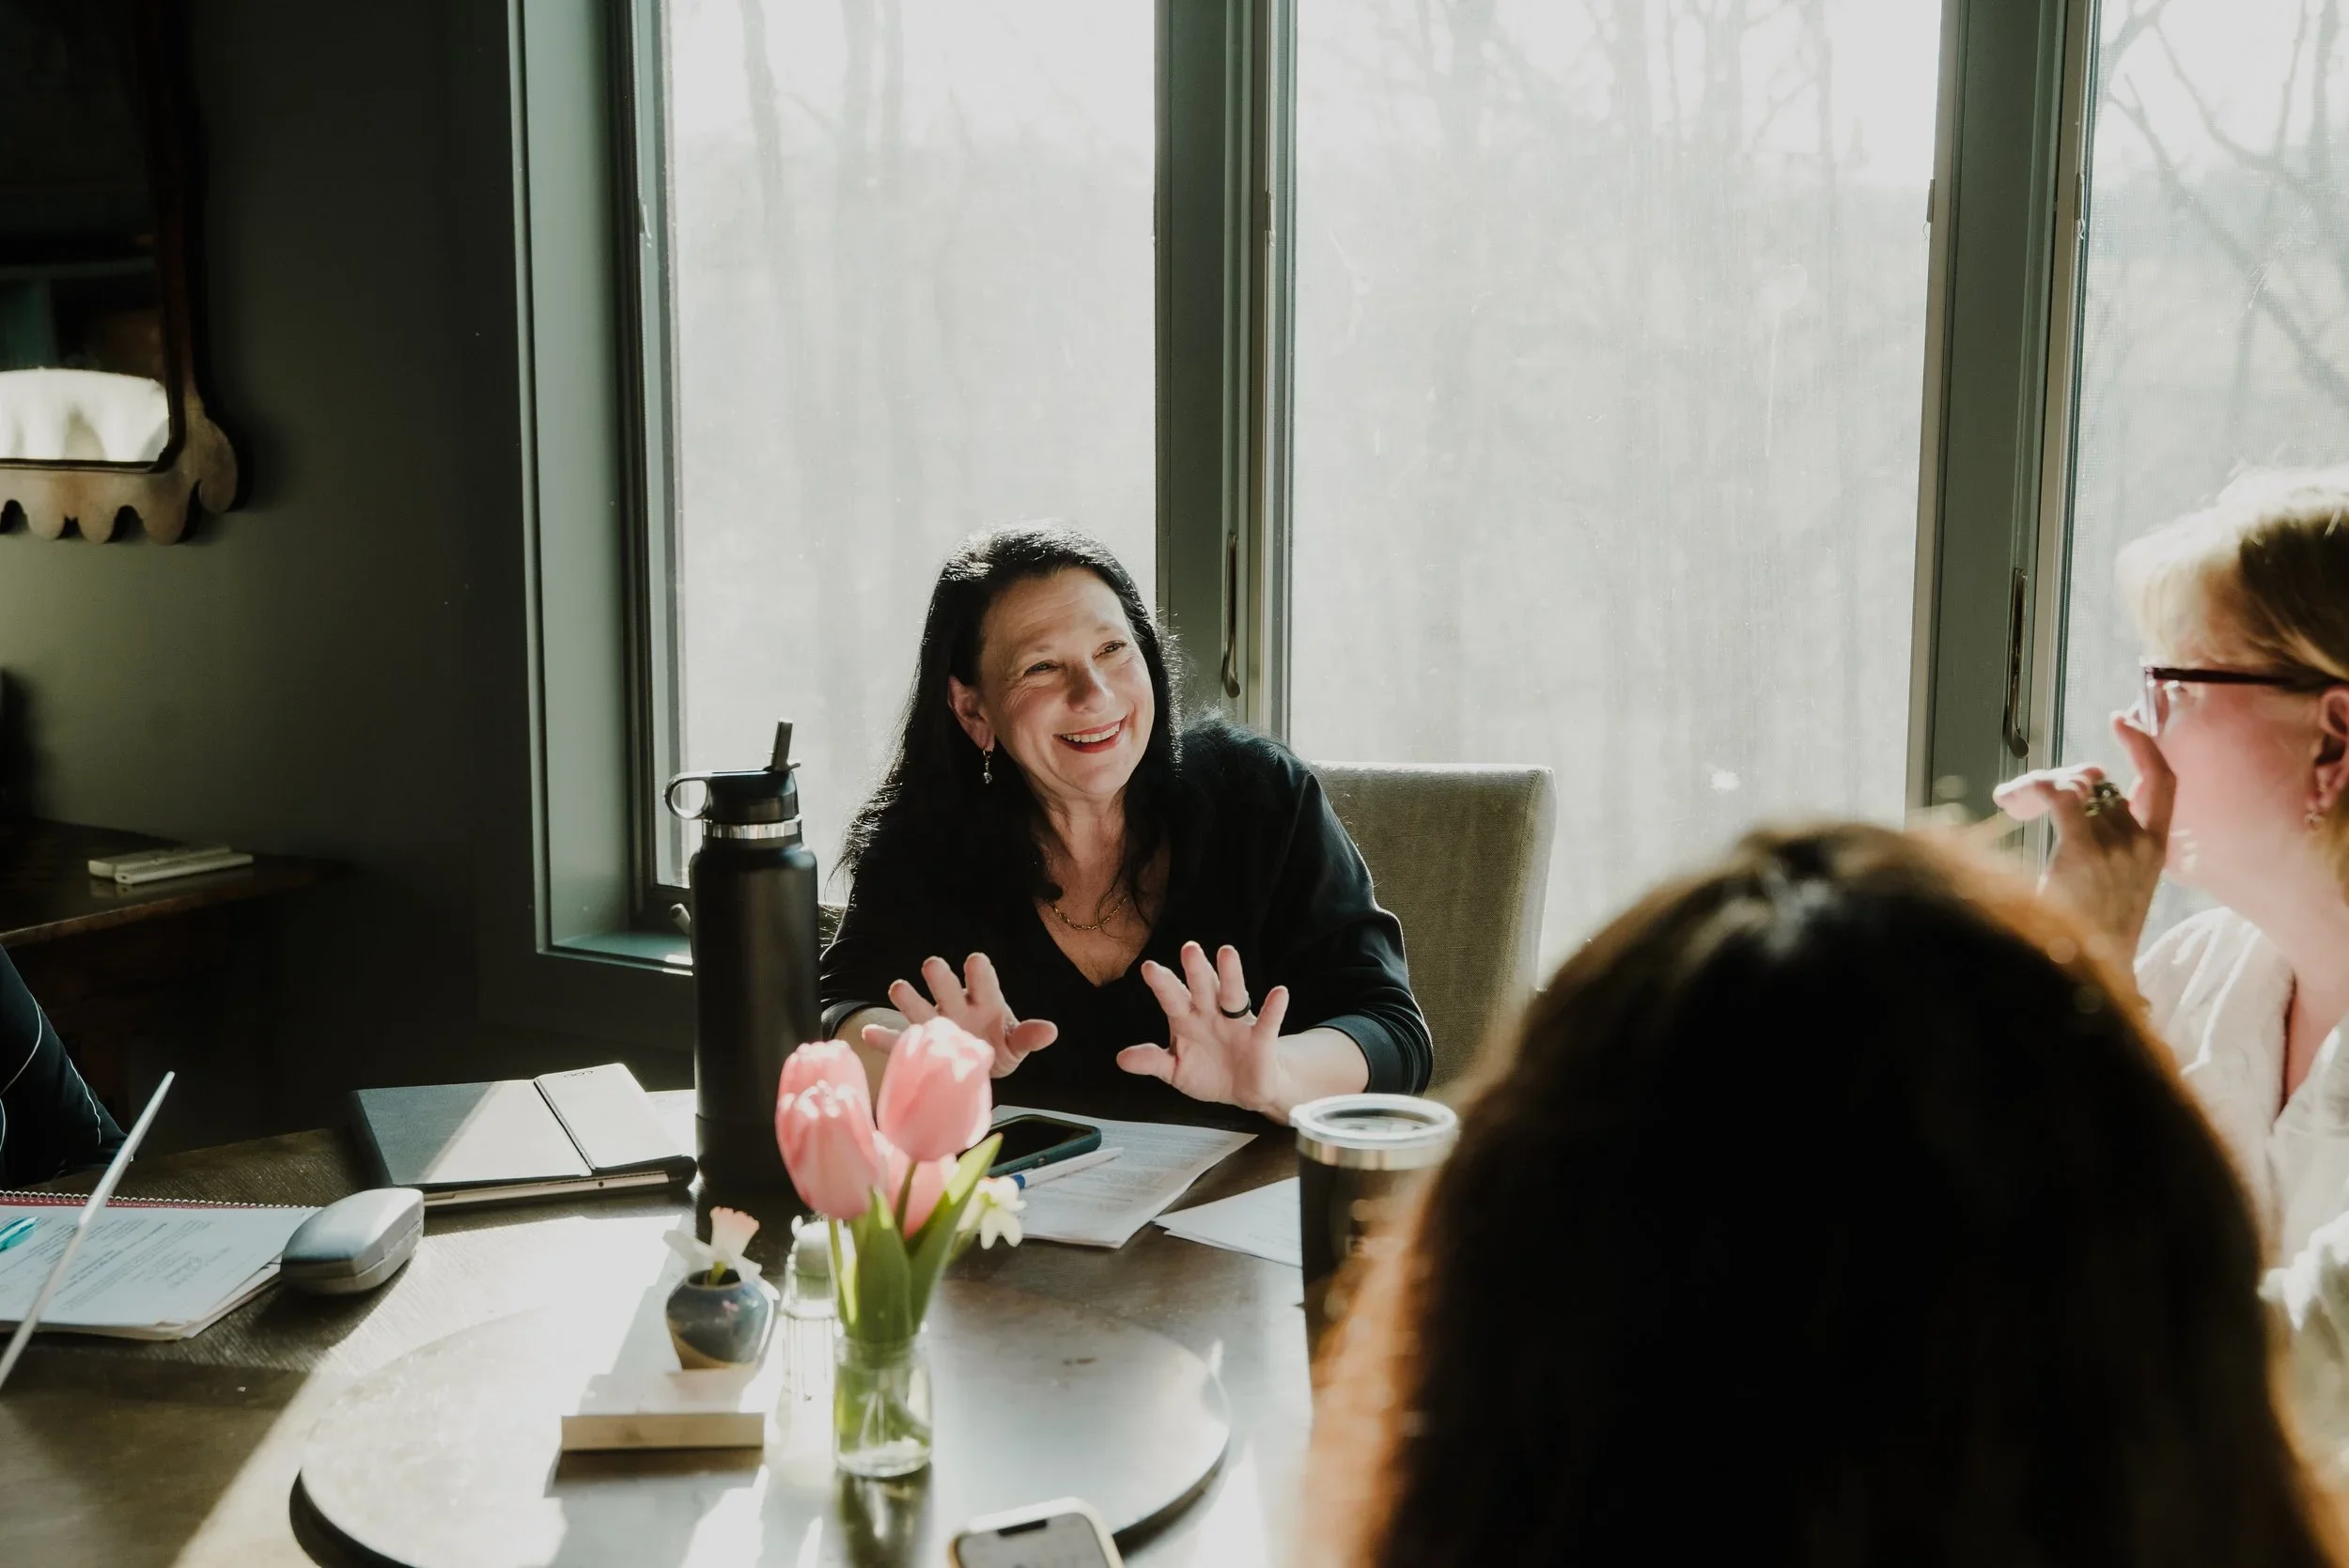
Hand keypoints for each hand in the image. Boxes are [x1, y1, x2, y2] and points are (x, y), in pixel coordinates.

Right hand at [863, 953, 1057, 1079]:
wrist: (976, 1066)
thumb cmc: (998, 1045)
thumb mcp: (1017, 1044)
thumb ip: (1028, 1037)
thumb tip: (1051, 1031)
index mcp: (985, 1002)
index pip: (984, 983)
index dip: (980, 973)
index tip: (975, 960)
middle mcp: (957, 1007)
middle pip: (948, 989)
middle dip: (942, 978)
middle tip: (933, 963)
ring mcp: (936, 1025)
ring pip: (921, 1010)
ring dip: (909, 999)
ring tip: (897, 987)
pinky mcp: (919, 1046)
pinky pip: (899, 1042)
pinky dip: (885, 1039)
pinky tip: (868, 1034)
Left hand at [1117, 942, 1293, 1118]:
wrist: (1242, 1090)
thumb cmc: (1206, 1072)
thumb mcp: (1175, 1070)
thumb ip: (1152, 1062)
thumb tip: (1121, 1059)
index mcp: (1186, 1020)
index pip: (1172, 999)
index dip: (1162, 984)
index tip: (1149, 968)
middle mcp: (1211, 1014)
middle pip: (1202, 988)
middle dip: (1196, 970)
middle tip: (1189, 949)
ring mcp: (1237, 1023)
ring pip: (1232, 994)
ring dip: (1230, 975)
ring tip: (1227, 953)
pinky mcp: (1260, 1038)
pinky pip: (1268, 1021)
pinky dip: (1274, 1008)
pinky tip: (1280, 993)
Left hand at [1992, 710, 2174, 951]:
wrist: (2094, 974)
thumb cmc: (2091, 932)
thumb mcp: (2114, 882)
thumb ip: (2106, 837)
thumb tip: (2078, 791)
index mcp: (2156, 848)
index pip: (2164, 782)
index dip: (2145, 746)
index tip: (2123, 721)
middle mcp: (2141, 842)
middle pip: (2098, 784)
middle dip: (2062, 780)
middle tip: (2027, 796)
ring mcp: (2116, 847)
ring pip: (2074, 788)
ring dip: (2039, 788)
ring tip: (2013, 803)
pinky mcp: (2084, 853)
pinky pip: (2061, 798)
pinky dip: (2037, 788)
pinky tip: (2016, 798)